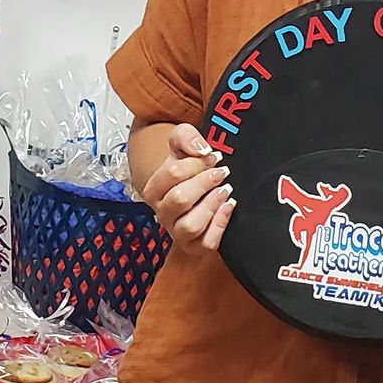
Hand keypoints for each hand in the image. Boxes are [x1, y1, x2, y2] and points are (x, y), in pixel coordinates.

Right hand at [141, 122, 235, 255]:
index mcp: (154, 189)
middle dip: (204, 183)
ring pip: (190, 225)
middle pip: (179, 199)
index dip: (196, 163)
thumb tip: (200, 150)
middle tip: (221, 173)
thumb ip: (185, 137)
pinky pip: (206, 242)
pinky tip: (229, 206)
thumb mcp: (182, 145)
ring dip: (211, 205)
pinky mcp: (196, 246)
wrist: (195, 188)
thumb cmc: (188, 169)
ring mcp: (178, 232)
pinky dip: (220, 224)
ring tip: (225, 191)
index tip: (212, 157)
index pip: (171, 174)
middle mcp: (163, 213)